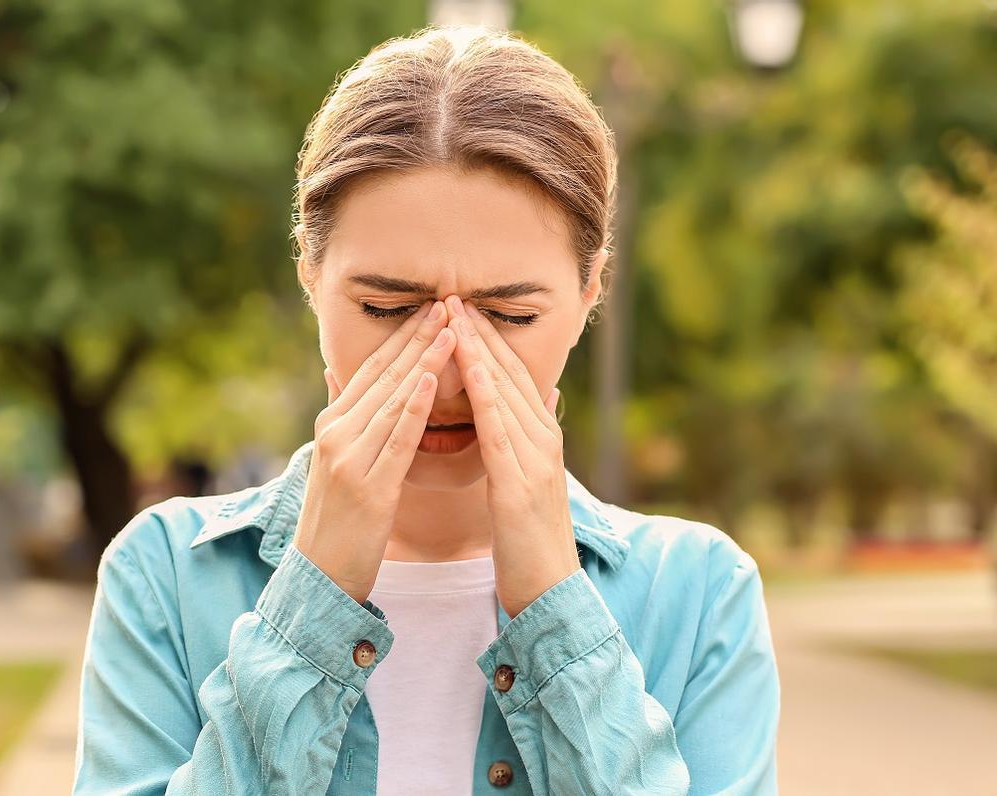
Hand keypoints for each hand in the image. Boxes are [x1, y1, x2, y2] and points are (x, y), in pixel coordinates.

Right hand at [293, 299, 457, 604]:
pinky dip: (414, 407)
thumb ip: (342, 419)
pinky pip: (396, 439)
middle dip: (418, 338)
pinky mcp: (368, 487)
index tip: (430, 309)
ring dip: (424, 361)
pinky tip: (432, 380)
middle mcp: (336, 434)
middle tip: (447, 303)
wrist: (319, 578)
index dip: (401, 338)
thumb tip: (335, 374)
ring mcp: (349, 459)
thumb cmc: (336, 522)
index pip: (371, 370)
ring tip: (451, 329)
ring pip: (394, 399)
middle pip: (384, 376)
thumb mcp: (333, 463)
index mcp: (331, 426)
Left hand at [445, 295, 579, 618]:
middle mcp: (543, 441)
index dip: (486, 339)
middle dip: (480, 333)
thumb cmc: (528, 541)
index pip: (512, 376)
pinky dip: (487, 398)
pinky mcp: (522, 486)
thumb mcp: (527, 480)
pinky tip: (471, 372)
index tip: (460, 307)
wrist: (548, 593)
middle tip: (452, 294)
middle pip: (510, 374)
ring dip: (480, 352)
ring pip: (507, 394)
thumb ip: (528, 437)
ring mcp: (536, 461)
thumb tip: (539, 396)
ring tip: (455, 317)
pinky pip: (501, 432)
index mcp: (540, 439)